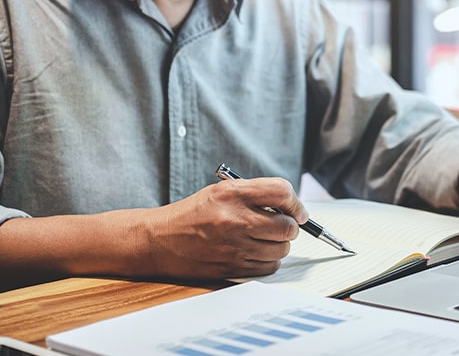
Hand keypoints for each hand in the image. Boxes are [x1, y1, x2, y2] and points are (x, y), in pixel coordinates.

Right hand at [139, 176, 308, 279]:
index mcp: (232, 194)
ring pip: (282, 249)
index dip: (295, 203)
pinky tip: (255, 252)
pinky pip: (270, 267)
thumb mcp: (222, 190)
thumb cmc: (194, 214)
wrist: (161, 241)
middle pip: (287, 226)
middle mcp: (235, 219)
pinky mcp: (233, 268)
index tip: (297, 210)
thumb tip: (292, 207)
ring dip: (278, 244)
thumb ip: (257, 193)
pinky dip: (268, 261)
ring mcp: (234, 246)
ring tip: (263, 238)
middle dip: (289, 226)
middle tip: (279, 224)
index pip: (282, 192)